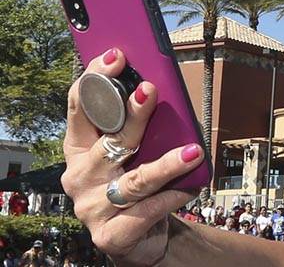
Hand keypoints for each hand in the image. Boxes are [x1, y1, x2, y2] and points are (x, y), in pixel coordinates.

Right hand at [61, 49, 204, 265]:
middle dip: (130, 115)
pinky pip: (147, 211)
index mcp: (79, 148)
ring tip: (193, 150)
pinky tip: (190, 187)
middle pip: (109, 140)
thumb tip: (162, 84)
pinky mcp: (111, 235)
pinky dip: (171, 197)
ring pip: (134, 180)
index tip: (117, 56)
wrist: (143, 235)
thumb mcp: (137, 150)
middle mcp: (80, 176)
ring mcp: (92, 207)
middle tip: (151, 91)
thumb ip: (140, 124)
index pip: (80, 107)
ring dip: (165, 164)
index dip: (96, 80)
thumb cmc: (138, 182)